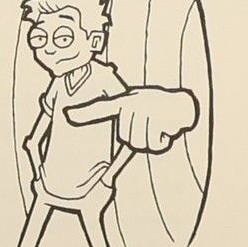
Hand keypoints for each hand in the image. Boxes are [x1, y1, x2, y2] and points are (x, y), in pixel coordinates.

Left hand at [64, 85, 199, 152]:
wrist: (181, 104)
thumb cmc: (153, 107)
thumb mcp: (131, 109)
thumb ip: (111, 120)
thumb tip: (81, 123)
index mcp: (123, 103)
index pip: (101, 109)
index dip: (83, 113)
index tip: (66, 115)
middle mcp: (133, 103)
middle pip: (129, 140)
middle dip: (141, 139)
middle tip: (149, 124)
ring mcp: (148, 108)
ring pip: (142, 143)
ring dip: (153, 140)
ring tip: (157, 125)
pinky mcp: (163, 116)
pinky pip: (156, 143)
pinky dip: (163, 140)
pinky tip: (166, 128)